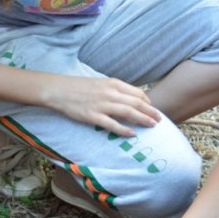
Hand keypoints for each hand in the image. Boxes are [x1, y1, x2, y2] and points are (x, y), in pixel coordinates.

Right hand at [46, 76, 160, 136]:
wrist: (58, 90)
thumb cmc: (77, 87)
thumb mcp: (99, 83)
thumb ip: (113, 90)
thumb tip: (127, 98)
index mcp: (112, 83)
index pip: (137, 93)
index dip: (147, 102)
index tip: (152, 109)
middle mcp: (110, 93)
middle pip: (137, 103)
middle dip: (150, 112)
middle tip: (160, 119)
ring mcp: (101, 105)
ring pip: (128, 113)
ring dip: (143, 119)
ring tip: (152, 126)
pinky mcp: (92, 116)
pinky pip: (112, 124)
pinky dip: (124, 129)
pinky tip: (132, 134)